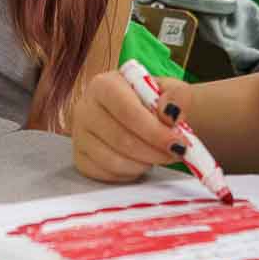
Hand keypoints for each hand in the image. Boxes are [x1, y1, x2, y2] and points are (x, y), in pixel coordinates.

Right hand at [72, 69, 193, 182]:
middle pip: (121, 139)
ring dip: (145, 163)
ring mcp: (79, 135)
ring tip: (160, 155)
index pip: (127, 112)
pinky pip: (107, 175)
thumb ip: (177, 97)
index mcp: (104, 85)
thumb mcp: (172, 90)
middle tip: (177, 153)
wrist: (144, 115)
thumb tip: (171, 112)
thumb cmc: (155, 102)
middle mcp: (85, 108)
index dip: (155, 131)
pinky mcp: (81, 158)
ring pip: (114, 161)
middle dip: (155, 151)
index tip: (179, 142)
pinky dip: (130, 173)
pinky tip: (141, 161)